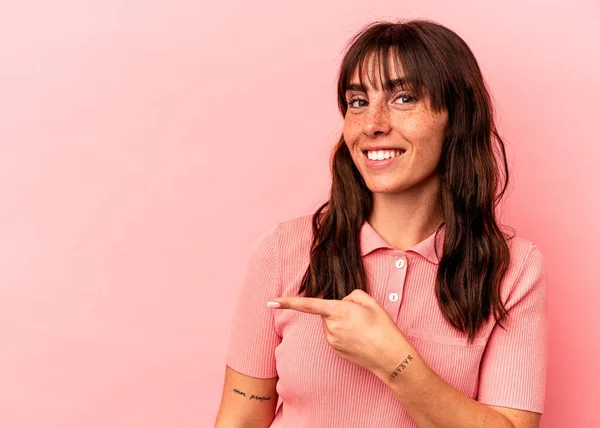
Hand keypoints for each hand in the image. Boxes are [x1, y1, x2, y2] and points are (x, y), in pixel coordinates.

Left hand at [268, 289, 408, 374]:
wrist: (390, 357)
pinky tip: (359, 338)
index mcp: (338, 311)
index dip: (288, 302)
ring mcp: (332, 340)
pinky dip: (344, 333)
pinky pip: (334, 335)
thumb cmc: (382, 327)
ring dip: (341, 322)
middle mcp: (331, 327)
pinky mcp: (335, 350)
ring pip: (330, 323)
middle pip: (327, 311)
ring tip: (362, 329)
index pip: (308, 305)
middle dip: (338, 310)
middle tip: (360, 316)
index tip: (271, 302)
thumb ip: (351, 295)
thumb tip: (342, 302)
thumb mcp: (370, 302)